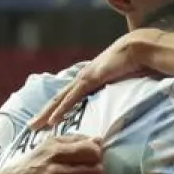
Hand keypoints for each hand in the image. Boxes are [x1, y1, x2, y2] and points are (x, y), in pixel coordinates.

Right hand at [0, 135, 102, 173]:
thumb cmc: (33, 165)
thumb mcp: (49, 146)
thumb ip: (75, 141)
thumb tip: (99, 140)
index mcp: (55, 151)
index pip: (92, 151)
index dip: (97, 155)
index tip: (92, 158)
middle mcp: (55, 171)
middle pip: (97, 171)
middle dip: (96, 173)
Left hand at [30, 29, 162, 127]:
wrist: (142, 47)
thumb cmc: (140, 61)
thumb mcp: (126, 79)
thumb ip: (122, 89)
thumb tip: (128, 100)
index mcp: (91, 77)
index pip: (69, 95)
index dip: (58, 107)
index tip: (48, 118)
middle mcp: (83, 76)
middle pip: (59, 98)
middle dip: (44, 113)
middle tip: (31, 126)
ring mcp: (85, 77)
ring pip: (60, 100)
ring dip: (45, 114)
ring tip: (33, 126)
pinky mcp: (90, 80)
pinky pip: (72, 98)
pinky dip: (61, 110)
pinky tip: (52, 121)